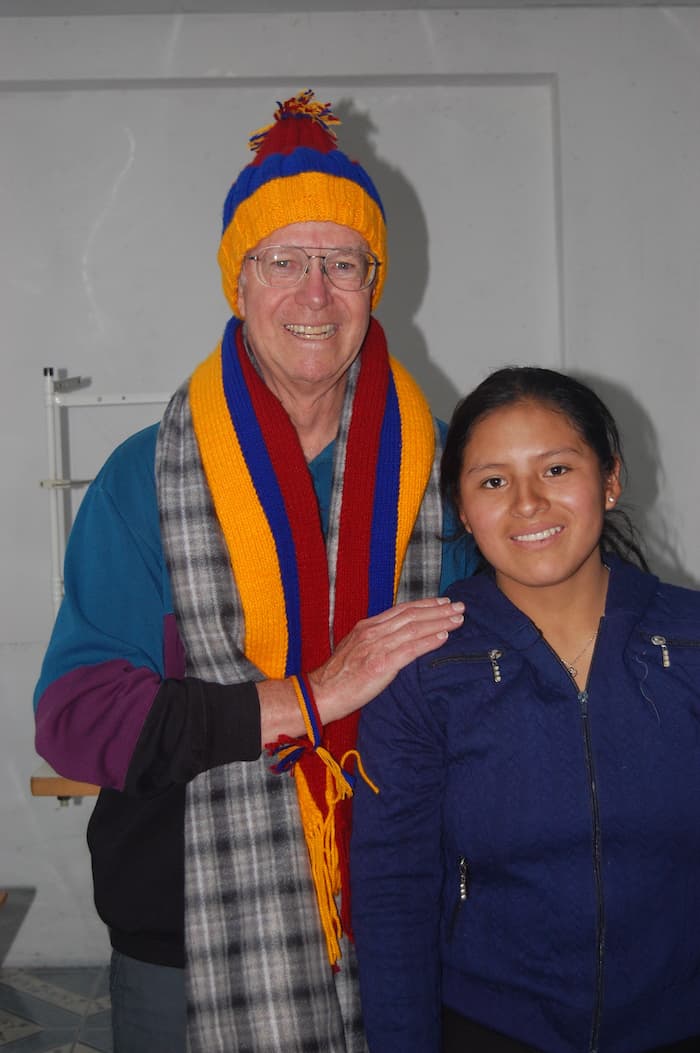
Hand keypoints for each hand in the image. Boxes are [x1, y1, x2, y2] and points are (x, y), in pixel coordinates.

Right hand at [308, 597, 463, 725]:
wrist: (321, 693)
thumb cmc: (338, 676)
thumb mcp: (355, 648)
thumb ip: (375, 640)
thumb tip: (396, 638)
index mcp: (367, 627)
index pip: (401, 610)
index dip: (424, 604)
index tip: (442, 602)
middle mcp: (373, 632)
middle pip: (411, 615)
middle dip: (438, 610)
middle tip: (459, 606)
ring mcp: (377, 647)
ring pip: (414, 628)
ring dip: (439, 622)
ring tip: (457, 619)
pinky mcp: (381, 665)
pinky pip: (410, 650)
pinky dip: (429, 642)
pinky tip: (444, 637)